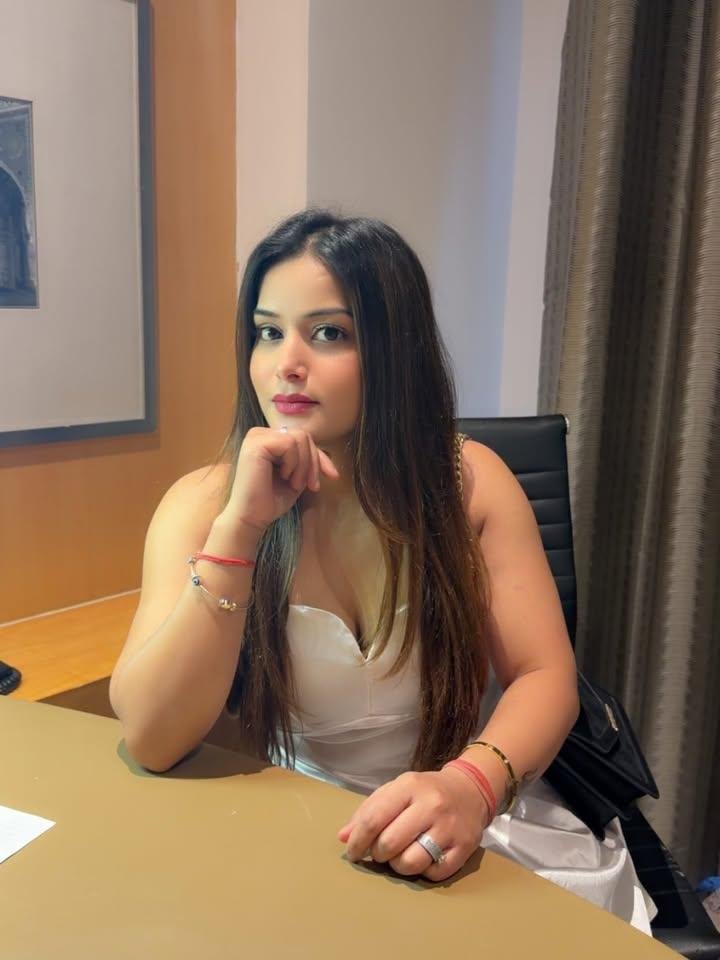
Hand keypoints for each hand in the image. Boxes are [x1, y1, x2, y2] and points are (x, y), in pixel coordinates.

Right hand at [224, 426, 339, 532]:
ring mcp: (257, 436)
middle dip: (313, 462)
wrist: (252, 517)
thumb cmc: (271, 500)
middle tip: (309, 485)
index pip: (303, 438)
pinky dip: (293, 463)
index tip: (332, 476)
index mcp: (268, 439)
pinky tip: (283, 477)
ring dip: (303, 465)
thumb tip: (329, 454)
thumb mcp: (298, 475)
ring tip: (292, 483)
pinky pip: (289, 444)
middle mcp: (260, 433)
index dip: (319, 457)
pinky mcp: (256, 443)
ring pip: (299, 438)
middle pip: (303, 436)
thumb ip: (307, 460)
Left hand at [337, 767, 490, 881]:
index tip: (353, 853)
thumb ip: (368, 811)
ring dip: (398, 866)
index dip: (357, 841)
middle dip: (377, 854)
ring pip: (410, 863)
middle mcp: (431, 805)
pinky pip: (433, 873)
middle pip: (389, 844)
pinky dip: (423, 872)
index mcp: (409, 786)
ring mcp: (449, 827)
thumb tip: (344, 837)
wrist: (470, 790)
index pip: (374, 819)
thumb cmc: (425, 791)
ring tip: (400, 856)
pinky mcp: (465, 848)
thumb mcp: (396, 790)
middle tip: (380, 852)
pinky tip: (423, 858)